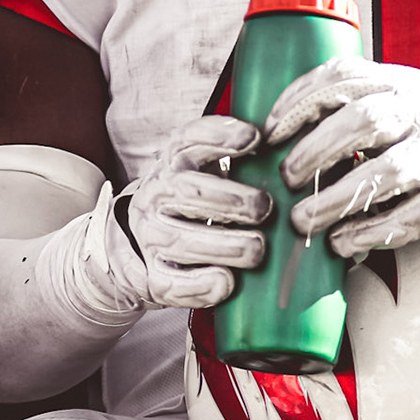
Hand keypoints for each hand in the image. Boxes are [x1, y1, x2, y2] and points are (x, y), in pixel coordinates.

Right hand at [81, 116, 272, 313]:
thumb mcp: (202, 171)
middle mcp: (156, 196)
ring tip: (256, 249)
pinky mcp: (152, 277)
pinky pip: (173, 284)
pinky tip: (226, 281)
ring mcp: (150, 237)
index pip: (190, 139)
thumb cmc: (189, 204)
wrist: (137, 244)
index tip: (254, 136)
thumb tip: (282, 147)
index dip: (221, 134)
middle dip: (230, 199)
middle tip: (263, 208)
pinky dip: (201, 284)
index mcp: (172, 163)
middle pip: (187, 191)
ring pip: (180, 240)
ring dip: (224, 245)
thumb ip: (234, 159)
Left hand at [263, 56, 419, 256]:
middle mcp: (418, 111)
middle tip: (287, 178)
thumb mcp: (389, 90)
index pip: (342, 78)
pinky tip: (343, 241)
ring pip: (389, 172)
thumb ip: (341, 100)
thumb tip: (271, 132)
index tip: (268, 132)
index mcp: (395, 81)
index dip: (300, 102)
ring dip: (340, 198)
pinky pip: (414, 214)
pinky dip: (374, 232)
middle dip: (317, 150)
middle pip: (365, 122)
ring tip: (303, 219)